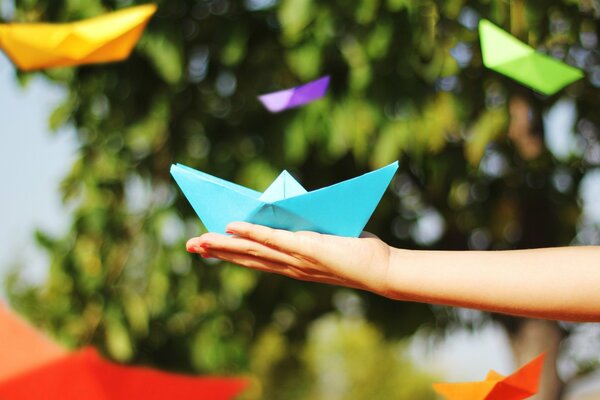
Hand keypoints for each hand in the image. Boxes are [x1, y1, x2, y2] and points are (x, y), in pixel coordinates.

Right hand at [186, 222, 392, 294]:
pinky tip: (231, 226)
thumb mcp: (322, 237)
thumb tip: (283, 206)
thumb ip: (302, 227)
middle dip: (216, 252)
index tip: (206, 248)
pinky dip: (251, 233)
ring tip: (199, 240)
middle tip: (190, 246)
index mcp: (291, 265)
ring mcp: (295, 259)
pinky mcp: (305, 248)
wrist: (380, 269)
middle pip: (245, 258)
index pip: (254, 259)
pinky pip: (273, 239)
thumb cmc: (355, 252)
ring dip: (224, 245)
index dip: (229, 254)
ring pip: (252, 250)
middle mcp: (289, 266)